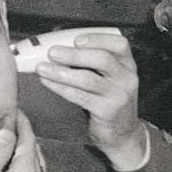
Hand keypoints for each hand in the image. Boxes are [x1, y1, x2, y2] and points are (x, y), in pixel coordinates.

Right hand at [0, 111, 45, 171]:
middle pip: (35, 151)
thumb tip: (8, 131)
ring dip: (29, 151)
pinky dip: (30, 166)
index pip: (28, 139)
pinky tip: (18, 167)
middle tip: (13, 123)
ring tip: (16, 141)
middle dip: (26, 135)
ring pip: (39, 165)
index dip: (22, 123)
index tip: (16, 111)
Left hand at [35, 31, 146, 169]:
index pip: (119, 44)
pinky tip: (48, 82)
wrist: (123, 133)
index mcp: (127, 65)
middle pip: (102, 59)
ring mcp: (119, 95)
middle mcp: (127, 78)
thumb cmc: (110, 101)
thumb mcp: (110, 79)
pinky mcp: (107, 111)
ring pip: (88, 79)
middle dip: (74, 54)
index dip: (97, 38)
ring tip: (43, 68)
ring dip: (61, 72)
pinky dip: (61, 88)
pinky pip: (80, 96)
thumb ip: (92, 62)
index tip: (76, 39)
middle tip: (52, 52)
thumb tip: (59, 47)